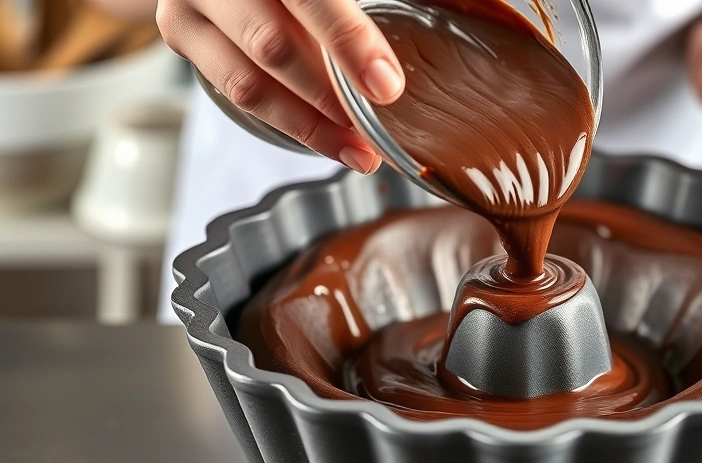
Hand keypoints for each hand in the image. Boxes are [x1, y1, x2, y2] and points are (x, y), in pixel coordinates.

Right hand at [156, 0, 405, 172]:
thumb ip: (356, 10)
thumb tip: (462, 11)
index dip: (350, 43)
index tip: (387, 86)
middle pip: (273, 46)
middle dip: (332, 99)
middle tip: (377, 132)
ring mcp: (190, 2)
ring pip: (249, 82)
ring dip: (310, 127)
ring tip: (359, 152)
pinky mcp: (181, 31)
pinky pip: (235, 91)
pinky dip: (289, 121)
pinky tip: (330, 139)